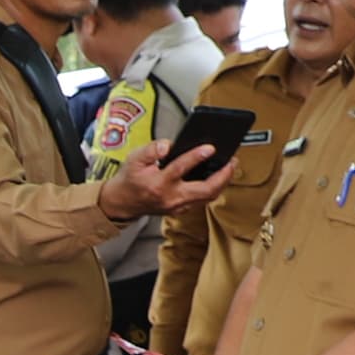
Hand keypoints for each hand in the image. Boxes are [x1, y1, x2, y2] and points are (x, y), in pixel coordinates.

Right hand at [99, 136, 234, 225]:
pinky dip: (213, 188)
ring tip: (230, 167)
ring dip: (222, 182)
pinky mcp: (181, 209)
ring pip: (207, 197)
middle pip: (204, 190)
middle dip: (222, 176)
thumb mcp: (134, 159)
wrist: (122, 202)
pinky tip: (218, 178)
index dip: (196, 156)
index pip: (180, 168)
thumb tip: (168, 145)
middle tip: (232, 162)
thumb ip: (151, 149)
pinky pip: (203, 200)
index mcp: (158, 183)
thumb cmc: (130, 179)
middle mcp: (171, 197)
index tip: (209, 147)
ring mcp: (177, 206)